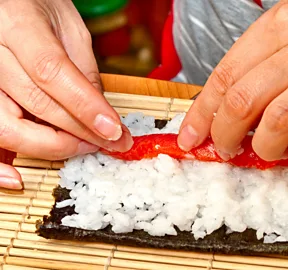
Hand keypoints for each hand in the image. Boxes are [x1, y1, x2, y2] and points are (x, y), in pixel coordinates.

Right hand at [0, 0, 132, 188]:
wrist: (5, 3)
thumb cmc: (34, 6)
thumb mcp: (68, 26)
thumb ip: (82, 68)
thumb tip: (100, 114)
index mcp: (16, 24)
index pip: (51, 71)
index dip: (85, 106)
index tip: (113, 130)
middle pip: (35, 103)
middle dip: (80, 131)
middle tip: (110, 141)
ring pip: (7, 127)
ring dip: (51, 147)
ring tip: (83, 146)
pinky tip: (19, 179)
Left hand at [178, 0, 287, 165]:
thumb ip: (260, 55)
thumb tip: (221, 101)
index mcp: (285, 21)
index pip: (226, 74)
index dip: (202, 112)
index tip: (191, 136)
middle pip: (245, 100)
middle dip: (223, 135)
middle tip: (223, 148)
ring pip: (282, 121)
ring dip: (265, 148)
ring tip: (266, 152)